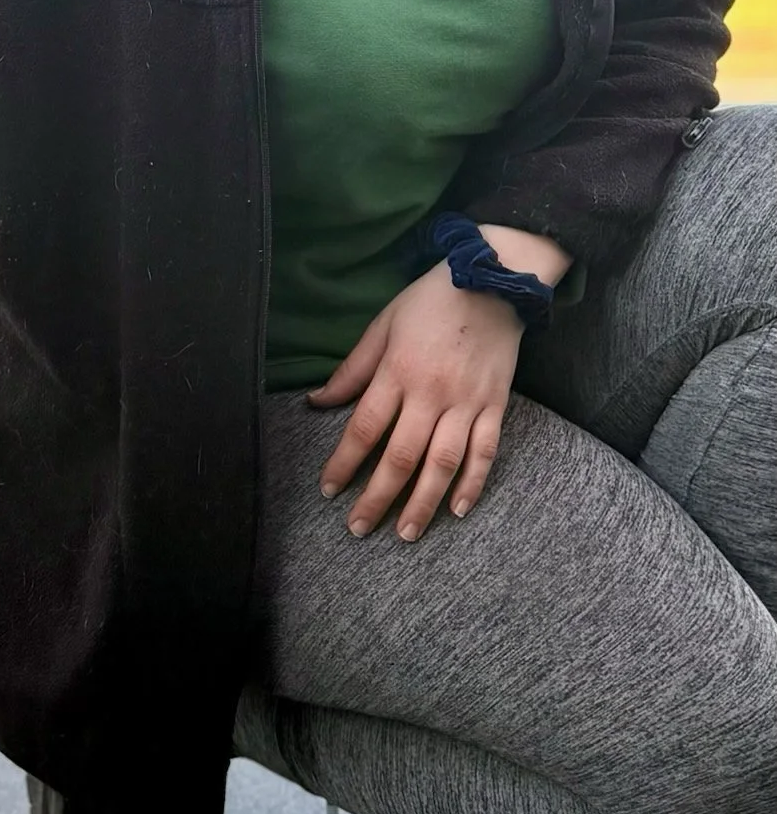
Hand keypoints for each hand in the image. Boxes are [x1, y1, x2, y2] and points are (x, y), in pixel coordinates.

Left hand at [308, 224, 566, 540]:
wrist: (493, 280)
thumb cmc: (429, 301)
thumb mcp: (382, 325)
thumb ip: (352, 369)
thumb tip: (317, 402)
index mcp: (398, 372)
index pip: (364, 429)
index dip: (344, 463)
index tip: (329, 491)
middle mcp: (432, 394)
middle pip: (400, 457)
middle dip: (378, 497)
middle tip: (359, 528)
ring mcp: (467, 403)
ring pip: (443, 464)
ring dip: (423, 503)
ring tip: (406, 533)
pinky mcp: (496, 406)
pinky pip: (485, 453)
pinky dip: (473, 484)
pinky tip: (458, 510)